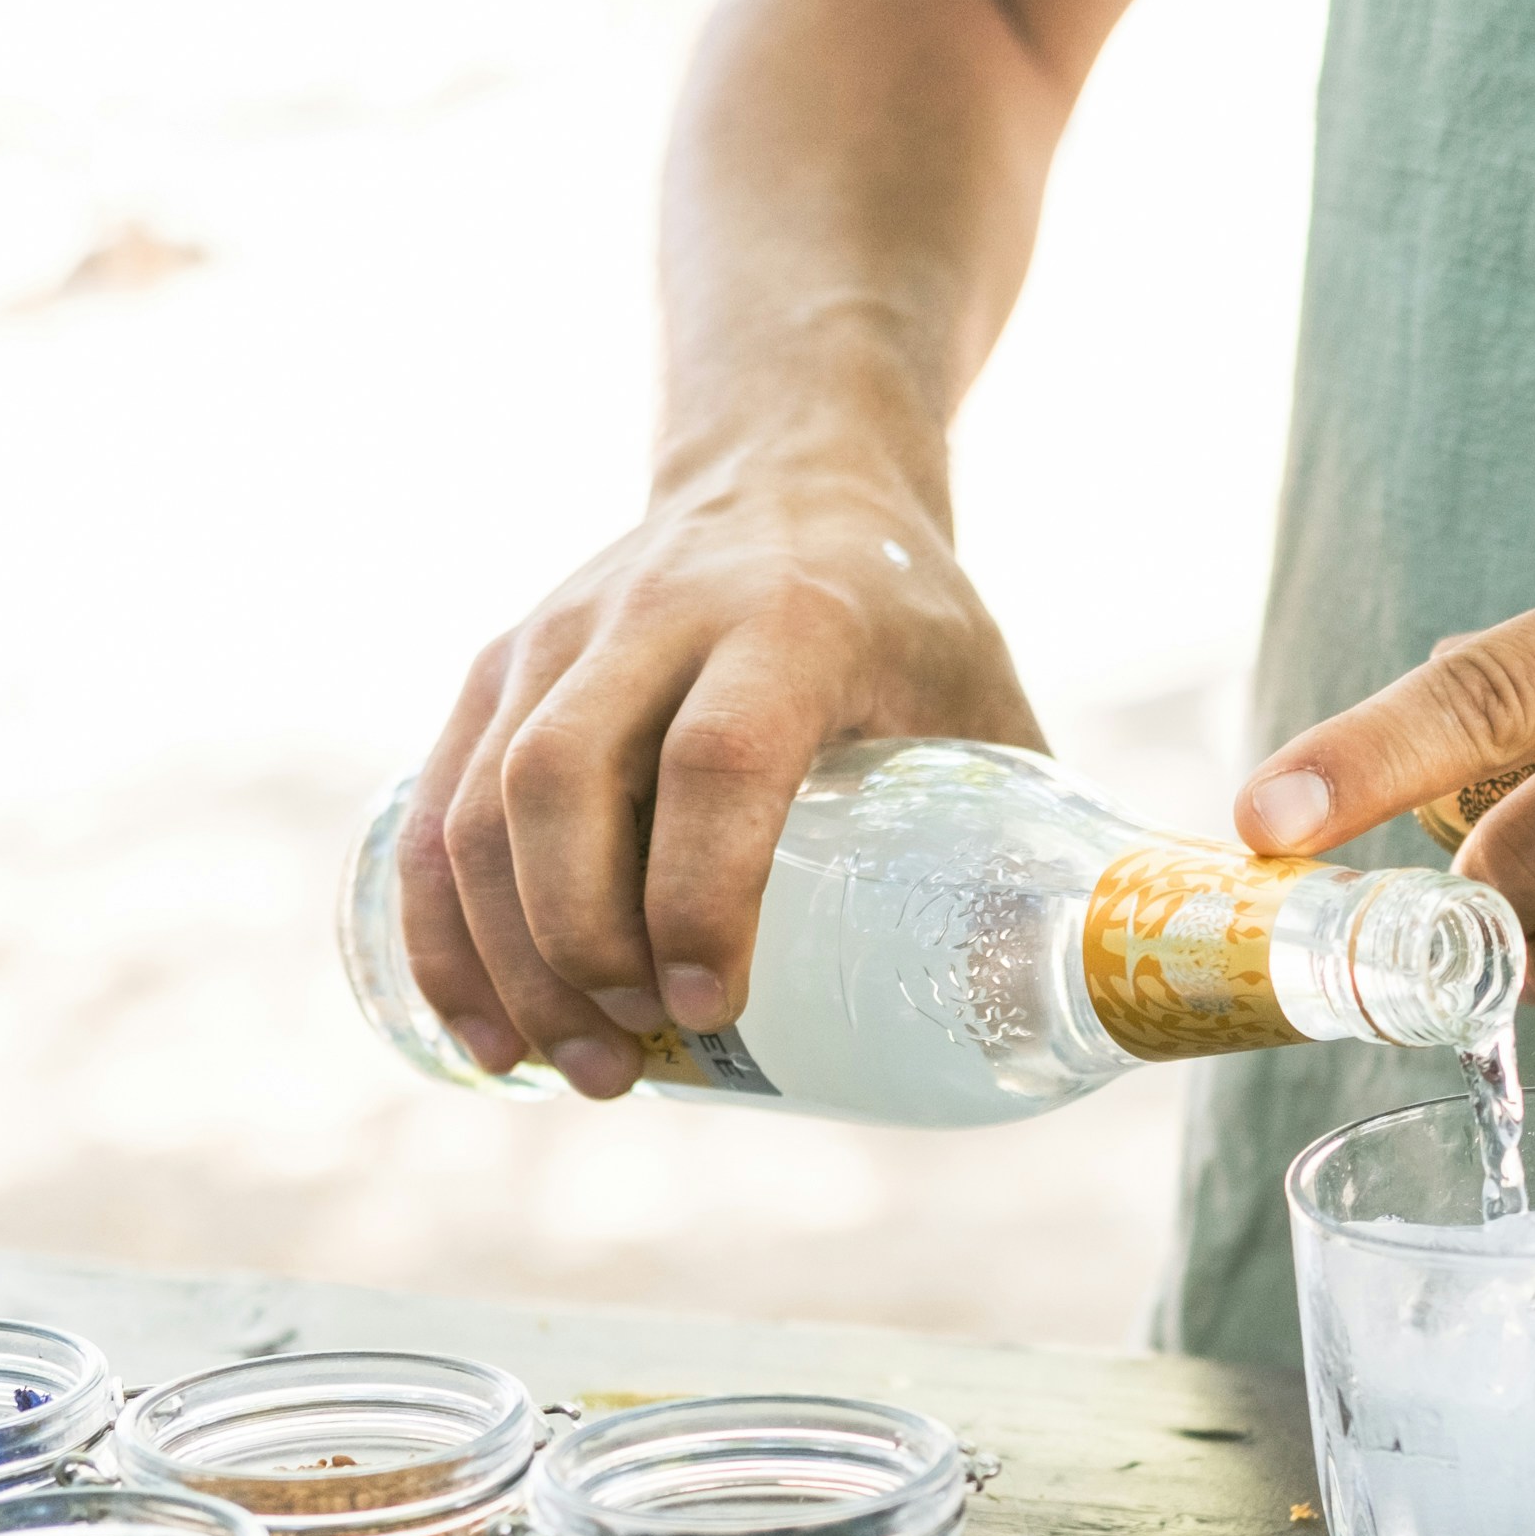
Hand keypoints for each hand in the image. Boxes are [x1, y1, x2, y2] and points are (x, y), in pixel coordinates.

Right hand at [402, 452, 1041, 1093]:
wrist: (791, 468)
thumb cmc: (909, 616)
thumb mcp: (987, 700)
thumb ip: (1033, 842)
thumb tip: (1099, 1010)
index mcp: (792, 619)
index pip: (716, 759)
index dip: (698, 895)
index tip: (709, 1012)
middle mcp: (655, 613)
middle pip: (564, 782)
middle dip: (579, 946)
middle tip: (630, 1063)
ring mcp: (558, 635)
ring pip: (481, 801)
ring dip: (507, 957)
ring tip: (571, 1067)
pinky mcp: (498, 668)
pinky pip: (436, 806)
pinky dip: (443, 930)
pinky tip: (485, 1028)